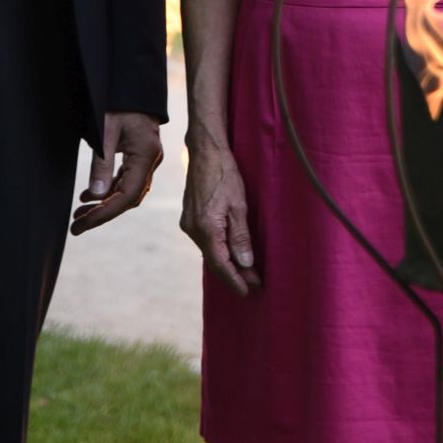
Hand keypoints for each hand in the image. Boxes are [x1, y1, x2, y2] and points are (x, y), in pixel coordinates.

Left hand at [71, 110, 163, 235]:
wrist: (133, 85)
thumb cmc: (119, 103)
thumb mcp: (105, 130)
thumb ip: (101, 164)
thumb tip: (95, 197)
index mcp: (146, 155)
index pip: (127, 196)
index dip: (104, 214)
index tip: (82, 224)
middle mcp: (151, 162)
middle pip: (128, 199)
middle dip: (102, 214)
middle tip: (75, 226)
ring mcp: (147, 160)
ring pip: (127, 192)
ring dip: (104, 205)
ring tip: (78, 215)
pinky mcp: (140, 157)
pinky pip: (126, 181)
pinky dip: (108, 191)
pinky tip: (88, 196)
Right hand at [179, 131, 260, 295]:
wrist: (205, 151)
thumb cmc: (224, 174)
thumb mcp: (238, 205)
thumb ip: (240, 236)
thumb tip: (245, 264)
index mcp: (205, 228)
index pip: (221, 264)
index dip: (235, 280)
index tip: (249, 291)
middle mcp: (192, 229)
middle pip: (214, 260)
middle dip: (234, 273)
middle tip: (254, 283)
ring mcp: (188, 223)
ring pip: (209, 250)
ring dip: (226, 262)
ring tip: (246, 272)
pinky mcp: (189, 217)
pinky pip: (205, 240)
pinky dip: (218, 249)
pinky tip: (230, 252)